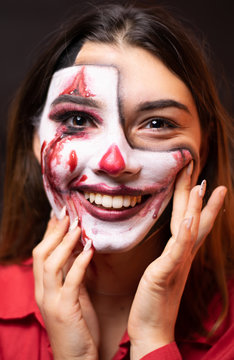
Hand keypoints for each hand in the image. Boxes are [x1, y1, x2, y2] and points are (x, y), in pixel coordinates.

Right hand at [33, 216, 98, 359]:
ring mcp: (51, 301)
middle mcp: (43, 292)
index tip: (60, 214)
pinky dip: (80, 262)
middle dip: (54, 231)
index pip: (42, 253)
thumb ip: (72, 275)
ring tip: (78, 226)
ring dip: (65, 242)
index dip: (50, 232)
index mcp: (44, 288)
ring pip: (50, 263)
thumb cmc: (78, 328)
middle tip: (68, 213)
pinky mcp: (65, 310)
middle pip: (41, 253)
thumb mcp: (74, 296)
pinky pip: (71, 280)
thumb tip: (78, 251)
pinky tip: (90, 249)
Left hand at [127, 162, 226, 358]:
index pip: (191, 222)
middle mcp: (183, 256)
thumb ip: (168, 256)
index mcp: (180, 254)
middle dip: (197, 195)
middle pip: (194, 219)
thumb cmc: (154, 301)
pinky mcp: (165, 273)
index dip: (199, 203)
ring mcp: (177, 264)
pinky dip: (186, 234)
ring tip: (201, 186)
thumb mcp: (161, 271)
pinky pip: (178, 250)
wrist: (151, 329)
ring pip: (190, 230)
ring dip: (196, 207)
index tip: (204, 184)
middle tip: (203, 173)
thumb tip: (170, 244)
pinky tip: (190, 219)